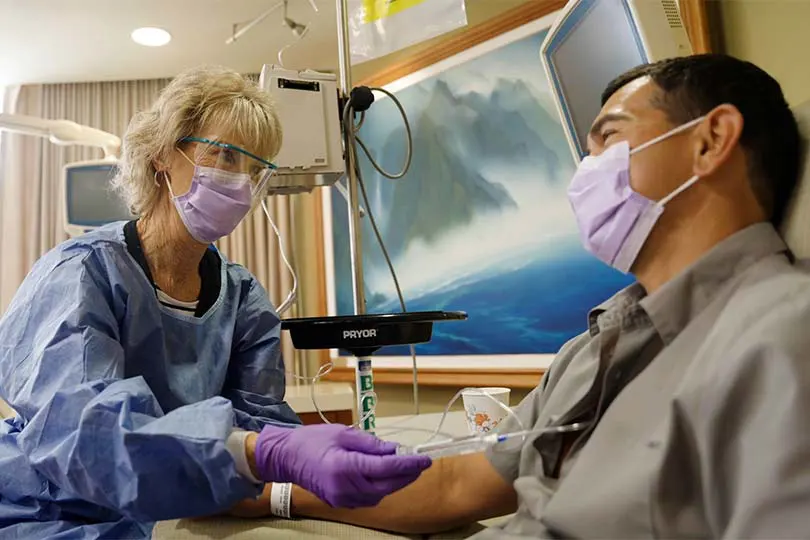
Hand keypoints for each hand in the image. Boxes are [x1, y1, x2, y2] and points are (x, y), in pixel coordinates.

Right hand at [252, 424, 431, 507]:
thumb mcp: (344, 433)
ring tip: (404, 467)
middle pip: (386, 486)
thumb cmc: (312, 440)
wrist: (286, 458)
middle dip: (406, 476)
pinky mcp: (340, 503)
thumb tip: (394, 449)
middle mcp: (345, 487)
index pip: (386, 467)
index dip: (408, 464)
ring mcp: (342, 498)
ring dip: (395, 483)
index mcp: (345, 466)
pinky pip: (368, 499)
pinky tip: (384, 476)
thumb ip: (371, 443)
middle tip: (420, 464)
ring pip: (379, 495)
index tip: (425, 459)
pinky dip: (380, 488)